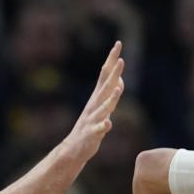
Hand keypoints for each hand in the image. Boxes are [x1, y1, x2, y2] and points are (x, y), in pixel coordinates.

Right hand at [61, 41, 124, 162]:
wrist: (73, 149)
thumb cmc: (90, 127)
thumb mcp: (102, 109)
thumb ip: (111, 95)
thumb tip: (119, 81)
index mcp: (97, 98)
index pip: (105, 75)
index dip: (111, 59)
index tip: (118, 44)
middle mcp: (94, 105)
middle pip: (105, 87)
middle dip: (113, 74)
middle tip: (121, 60)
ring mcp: (92, 119)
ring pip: (103, 107)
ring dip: (111, 98)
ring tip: (118, 89)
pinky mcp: (91, 134)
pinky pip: (98, 130)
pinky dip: (103, 126)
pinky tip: (108, 124)